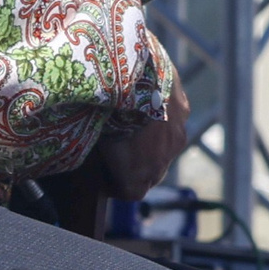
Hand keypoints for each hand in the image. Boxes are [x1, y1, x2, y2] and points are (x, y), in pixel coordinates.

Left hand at [95, 75, 188, 202]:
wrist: (135, 77)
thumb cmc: (103, 111)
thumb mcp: (90, 137)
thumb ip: (94, 154)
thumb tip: (86, 154)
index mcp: (138, 173)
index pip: (133, 192)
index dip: (117, 186)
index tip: (103, 178)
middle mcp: (163, 160)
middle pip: (152, 175)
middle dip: (136, 171)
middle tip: (117, 157)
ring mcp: (176, 136)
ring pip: (166, 150)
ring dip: (151, 146)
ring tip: (132, 129)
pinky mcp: (183, 111)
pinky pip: (173, 122)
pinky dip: (161, 120)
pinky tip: (146, 105)